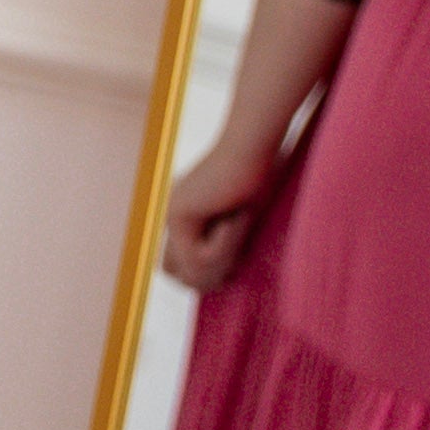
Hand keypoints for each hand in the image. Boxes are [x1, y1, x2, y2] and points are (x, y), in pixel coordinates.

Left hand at [162, 131, 282, 294]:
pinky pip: (202, 256)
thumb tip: (211, 286)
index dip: (200, 278)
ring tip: (240, 229)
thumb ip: (223, 247)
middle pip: (175, 274)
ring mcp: (171, 214)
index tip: (231, 270)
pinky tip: (237, 215)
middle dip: (206, 279)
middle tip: (235, 263)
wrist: (254, 143)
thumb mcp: (239, 221)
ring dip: (224, 259)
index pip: (175, 267)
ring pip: (192, 270)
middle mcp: (171, 216)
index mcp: (183, 216)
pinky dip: (226, 244)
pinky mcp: (180, 214)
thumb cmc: (258, 174)